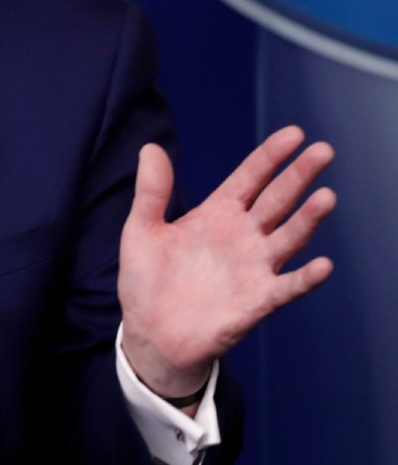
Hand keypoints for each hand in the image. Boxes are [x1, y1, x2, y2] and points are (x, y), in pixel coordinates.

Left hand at [118, 126, 335, 402]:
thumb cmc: (146, 280)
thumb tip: (151, 148)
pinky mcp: (256, 301)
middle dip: (298, 176)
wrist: (150, 334)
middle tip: (323, 151)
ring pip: (288, 237)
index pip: (250, 178)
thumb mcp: (141, 230)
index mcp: (216, 214)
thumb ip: (151, 192)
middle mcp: (242, 236)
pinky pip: (286, 287)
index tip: (295, 133)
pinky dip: (304, 277)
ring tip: (325, 197)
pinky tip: (322, 265)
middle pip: (276, 200)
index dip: (271, 156)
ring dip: (308, 219)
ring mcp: (253, 267)